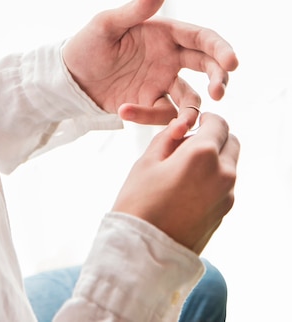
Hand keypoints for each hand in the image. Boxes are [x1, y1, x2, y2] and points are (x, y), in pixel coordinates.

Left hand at [63, 0, 237, 129]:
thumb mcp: (108, 24)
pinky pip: (162, 114)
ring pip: (191, 99)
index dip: (220, 49)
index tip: (232, 63)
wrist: (68, 78)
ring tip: (179, 124)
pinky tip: (124, 110)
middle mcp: (169, 57)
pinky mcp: (150, 104)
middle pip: (207, 67)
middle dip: (219, 79)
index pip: (201, 38)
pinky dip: (148, 118)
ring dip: (190, 112)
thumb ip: (138, 7)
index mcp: (164, 33)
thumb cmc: (86, 44)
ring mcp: (161, 82)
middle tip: (219, 93)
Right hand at [112, 111, 239, 253]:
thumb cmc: (140, 202)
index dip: (205, 119)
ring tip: (184, 168)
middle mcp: (223, 172)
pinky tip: (187, 187)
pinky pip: (225, 184)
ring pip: (229, 163)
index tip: (192, 124)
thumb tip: (181, 126)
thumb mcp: (148, 160)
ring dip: (215, 157)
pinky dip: (213, 177)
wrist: (145, 252)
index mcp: (203, 154)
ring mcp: (227, 194)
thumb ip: (169, 137)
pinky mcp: (224, 211)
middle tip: (188, 144)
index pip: (218, 123)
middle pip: (231, 141)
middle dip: (214, 137)